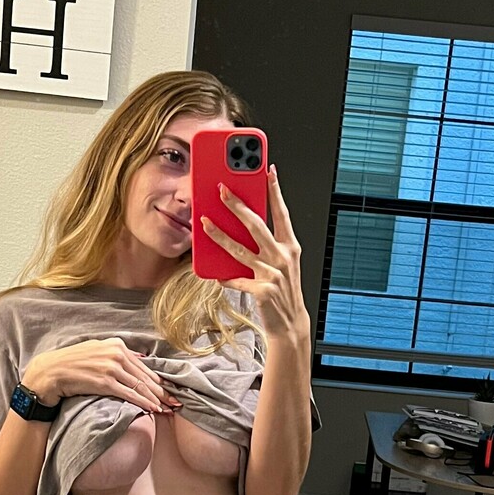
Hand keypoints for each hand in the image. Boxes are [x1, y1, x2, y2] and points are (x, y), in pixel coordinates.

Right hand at [22, 337, 180, 414]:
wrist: (51, 372)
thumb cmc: (73, 363)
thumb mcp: (97, 350)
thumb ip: (117, 354)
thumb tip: (139, 360)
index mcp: (117, 345)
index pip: (143, 366)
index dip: (158, 380)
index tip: (169, 390)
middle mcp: (116, 353)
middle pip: (145, 376)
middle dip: (162, 391)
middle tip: (175, 401)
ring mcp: (111, 367)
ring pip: (140, 385)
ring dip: (156, 398)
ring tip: (167, 408)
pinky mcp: (105, 381)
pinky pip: (129, 393)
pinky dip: (143, 401)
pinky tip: (152, 408)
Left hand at [199, 163, 309, 342]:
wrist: (289, 324)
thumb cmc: (281, 291)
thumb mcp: (280, 264)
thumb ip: (264, 246)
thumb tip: (239, 226)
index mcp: (290, 247)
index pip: (282, 213)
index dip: (275, 191)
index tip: (268, 170)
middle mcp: (283, 258)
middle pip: (256, 225)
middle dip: (238, 205)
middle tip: (222, 189)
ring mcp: (273, 274)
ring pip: (239, 250)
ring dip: (219, 234)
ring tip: (203, 222)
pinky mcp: (262, 291)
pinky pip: (235, 279)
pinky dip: (224, 277)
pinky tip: (215, 274)